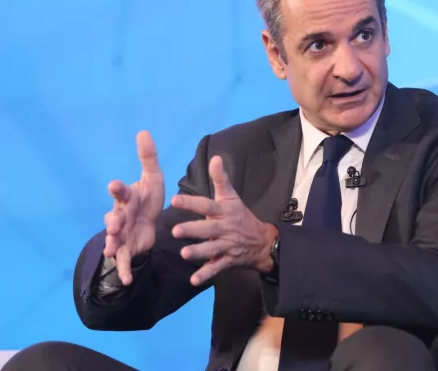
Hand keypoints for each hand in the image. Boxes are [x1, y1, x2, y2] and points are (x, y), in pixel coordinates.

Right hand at [103, 131, 164, 284]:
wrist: (149, 223)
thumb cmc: (147, 198)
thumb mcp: (153, 178)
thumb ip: (148, 158)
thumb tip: (143, 132)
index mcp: (127, 198)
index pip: (121, 192)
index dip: (118, 189)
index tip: (115, 185)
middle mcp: (120, 215)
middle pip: (113, 217)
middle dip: (112, 221)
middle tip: (113, 224)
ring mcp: (121, 234)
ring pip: (114, 239)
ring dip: (112, 243)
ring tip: (112, 250)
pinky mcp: (127, 249)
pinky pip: (123, 261)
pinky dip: (122, 270)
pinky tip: (124, 280)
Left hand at [171, 156, 277, 285]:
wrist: (263, 242)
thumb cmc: (242, 216)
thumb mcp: (232, 196)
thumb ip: (221, 178)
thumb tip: (215, 157)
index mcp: (224, 211)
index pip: (207, 205)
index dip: (191, 202)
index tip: (174, 199)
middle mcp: (225, 228)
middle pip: (208, 229)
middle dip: (192, 230)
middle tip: (175, 231)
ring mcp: (227, 245)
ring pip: (212, 249)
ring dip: (198, 252)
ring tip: (184, 254)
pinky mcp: (228, 261)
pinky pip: (216, 268)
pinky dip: (206, 274)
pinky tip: (194, 280)